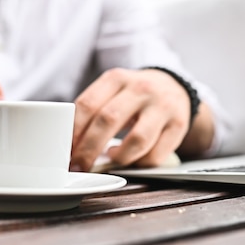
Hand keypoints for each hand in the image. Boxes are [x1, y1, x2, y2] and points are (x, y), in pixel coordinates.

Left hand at [71, 68, 191, 170]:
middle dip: (89, 149)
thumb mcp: (113, 90)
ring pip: (136, 140)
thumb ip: (93, 109)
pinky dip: (140, 163)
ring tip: (111, 158)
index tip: (66, 151)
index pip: (88, 105)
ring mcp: (162, 106)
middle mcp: (141, 88)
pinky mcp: (178, 125)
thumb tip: (68, 144)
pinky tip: (133, 158)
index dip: (73, 132)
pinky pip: (156, 154)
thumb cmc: (134, 95)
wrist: (174, 88)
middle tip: (80, 166)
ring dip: (118, 157)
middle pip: (108, 120)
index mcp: (117, 78)